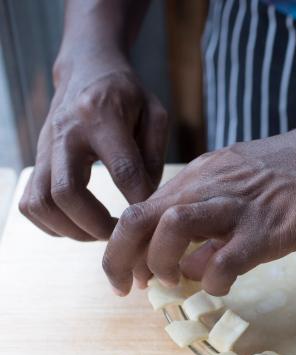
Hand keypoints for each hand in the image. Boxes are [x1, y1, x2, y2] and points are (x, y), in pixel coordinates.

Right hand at [19, 52, 167, 240]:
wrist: (86, 70)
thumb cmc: (127, 95)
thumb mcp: (154, 113)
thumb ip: (153, 155)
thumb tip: (145, 199)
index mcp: (102, 116)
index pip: (122, 170)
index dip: (139, 199)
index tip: (151, 214)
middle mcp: (66, 133)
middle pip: (67, 192)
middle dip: (97, 224)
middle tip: (120, 234)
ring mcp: (44, 147)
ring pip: (41, 202)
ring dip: (72, 229)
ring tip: (100, 233)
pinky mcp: (36, 160)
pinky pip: (31, 203)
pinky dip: (52, 224)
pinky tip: (79, 224)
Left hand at [102, 110, 295, 295]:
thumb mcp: (242, 183)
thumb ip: (213, 216)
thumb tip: (192, 259)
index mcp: (201, 176)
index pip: (140, 209)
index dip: (123, 247)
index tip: (132, 274)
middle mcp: (209, 187)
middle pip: (138, 219)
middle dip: (122, 260)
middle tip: (135, 288)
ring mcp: (238, 206)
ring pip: (171, 230)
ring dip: (163, 266)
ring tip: (178, 283)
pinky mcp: (268, 229)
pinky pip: (224, 260)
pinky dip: (214, 281)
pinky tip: (224, 285)